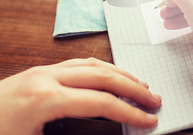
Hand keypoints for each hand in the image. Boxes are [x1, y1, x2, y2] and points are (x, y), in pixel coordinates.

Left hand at [0, 58, 160, 134]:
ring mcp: (42, 71)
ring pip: (92, 65)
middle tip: (154, 98)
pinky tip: (111, 75)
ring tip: (141, 84)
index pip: (102, 102)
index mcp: (46, 98)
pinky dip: (101, 68)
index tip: (149, 119)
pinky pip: (78, 64)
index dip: (130, 112)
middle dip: (133, 88)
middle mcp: (47, 77)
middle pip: (103, 76)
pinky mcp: (38, 72)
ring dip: (120, 74)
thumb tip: (102, 133)